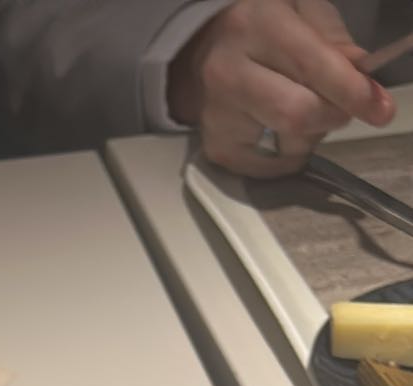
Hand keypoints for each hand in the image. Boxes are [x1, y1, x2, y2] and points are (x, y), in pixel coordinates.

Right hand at [168, 0, 394, 174]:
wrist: (206, 49)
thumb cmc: (262, 27)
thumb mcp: (300, 10)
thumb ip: (333, 38)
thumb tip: (361, 75)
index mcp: (257, 24)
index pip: (312, 65)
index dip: (351, 91)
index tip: (379, 108)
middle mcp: (229, 69)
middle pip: (297, 114)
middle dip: (332, 116)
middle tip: (341, 109)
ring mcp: (217, 113)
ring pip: (286, 144)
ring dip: (310, 134)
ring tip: (300, 108)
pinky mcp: (216, 147)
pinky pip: (269, 169)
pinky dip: (287, 156)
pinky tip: (280, 132)